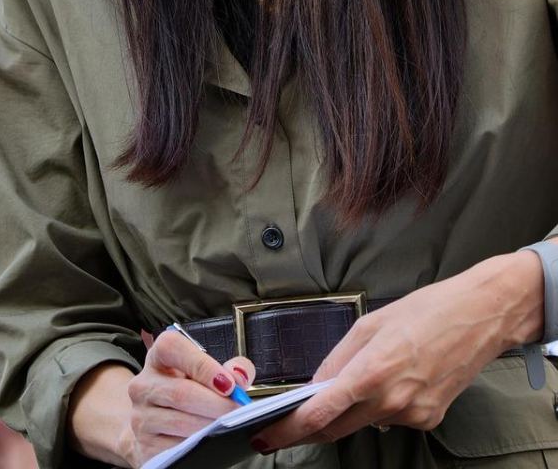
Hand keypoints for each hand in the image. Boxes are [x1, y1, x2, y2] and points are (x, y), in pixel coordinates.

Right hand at [118, 329, 255, 466]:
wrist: (153, 422)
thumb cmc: (185, 391)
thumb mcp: (204, 373)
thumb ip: (229, 368)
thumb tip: (240, 377)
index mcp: (159, 357)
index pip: (172, 348)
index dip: (202, 365)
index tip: (228, 383)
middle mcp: (144, 385)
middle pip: (181, 392)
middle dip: (216, 404)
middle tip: (238, 411)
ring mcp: (141, 416)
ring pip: (179, 422)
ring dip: (209, 426)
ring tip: (227, 426)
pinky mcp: (144, 446)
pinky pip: (173, 447)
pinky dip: (196, 446)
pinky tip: (208, 441)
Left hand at [251, 252, 542, 449]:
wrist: (481, 317)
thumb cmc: (426, 310)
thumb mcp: (371, 323)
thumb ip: (338, 358)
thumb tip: (314, 386)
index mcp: (371, 371)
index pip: (319, 414)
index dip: (288, 430)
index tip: (265, 437)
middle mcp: (391, 402)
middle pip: (336, 429)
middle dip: (307, 430)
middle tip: (283, 425)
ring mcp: (412, 416)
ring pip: (364, 421)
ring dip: (349, 410)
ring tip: (362, 375)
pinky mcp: (429, 421)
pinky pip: (391, 418)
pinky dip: (381, 404)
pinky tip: (396, 376)